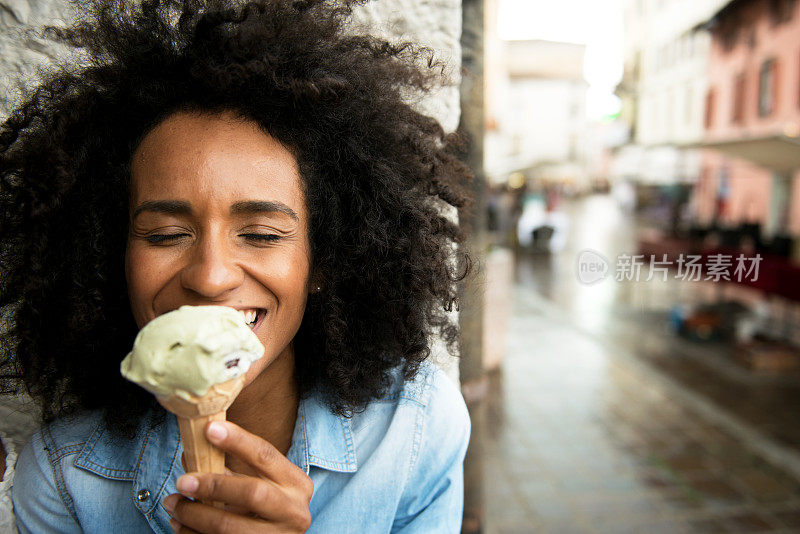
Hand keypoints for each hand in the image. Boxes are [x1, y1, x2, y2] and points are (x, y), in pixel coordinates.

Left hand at [163, 421, 312, 532]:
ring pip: (229, 527)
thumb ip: (231, 470)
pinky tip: (179, 524)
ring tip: (173, 503)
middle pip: (252, 493)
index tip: (209, 429)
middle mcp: (294, 512)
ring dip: (194, 514)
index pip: (266, 455)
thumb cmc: (268, 507)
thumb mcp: (261, 484)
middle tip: (182, 481)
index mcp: (296, 484)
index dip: (238, 441)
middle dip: (213, 485)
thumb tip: (191, 452)